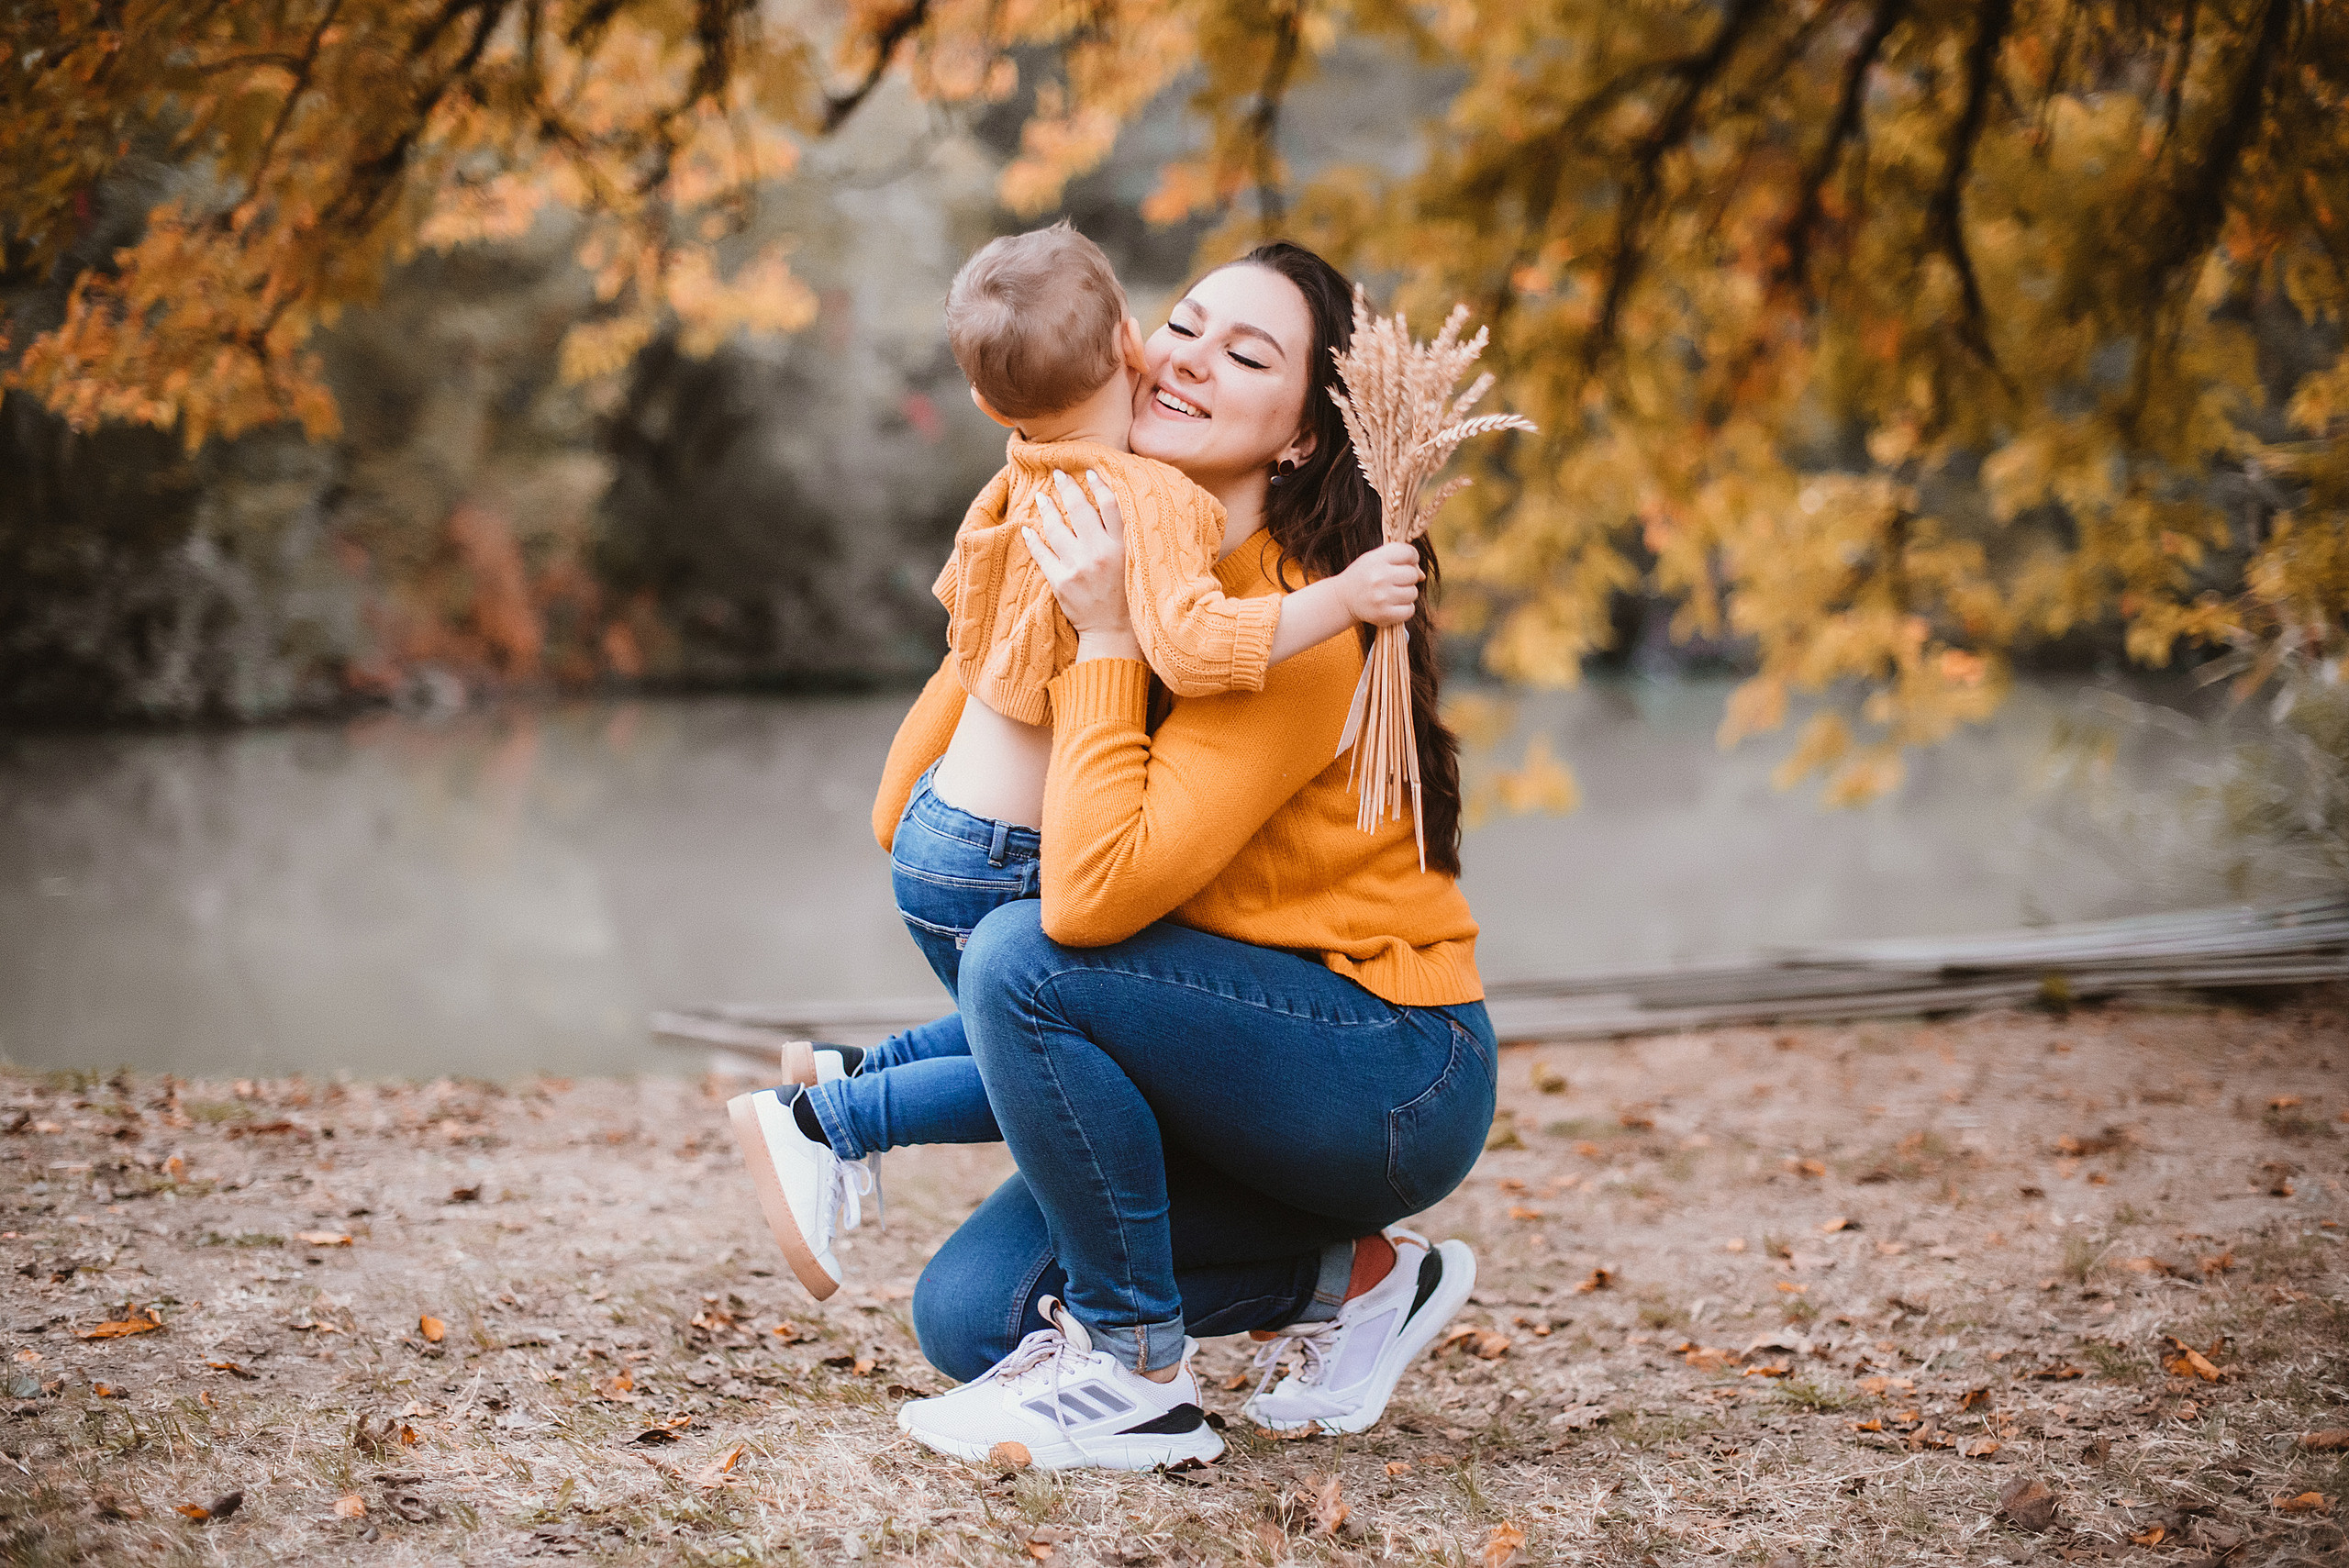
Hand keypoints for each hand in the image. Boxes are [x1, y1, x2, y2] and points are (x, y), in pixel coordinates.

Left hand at [1024, 469, 1137, 656]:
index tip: (1090, 472)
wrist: (1114, 634)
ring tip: (1042, 497)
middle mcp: (1099, 553)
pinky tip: (1027, 528)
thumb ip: (1126, 538)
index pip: (1110, 505)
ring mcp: (1078, 567)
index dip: (1099, 484)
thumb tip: (1114, 508)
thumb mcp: (1136, 564)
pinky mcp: (1061, 582)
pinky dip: (1033, 539)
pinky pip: (1042, 554)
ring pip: (1057, 528)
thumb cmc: (1129, 600)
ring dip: (1048, 509)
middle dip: (1068, 488)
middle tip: (1059, 474)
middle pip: (1081, 510)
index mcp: (1122, 547)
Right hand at [1335, 541, 1423, 627]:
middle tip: (1395, 582)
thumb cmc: (1363, 577)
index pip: (1409, 553)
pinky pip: (1410, 610)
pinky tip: (1393, 606)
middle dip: (1409, 578)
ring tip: (1392, 594)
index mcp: (1376, 559)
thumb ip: (1399, 560)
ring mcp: (1381, 597)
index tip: (1406, 564)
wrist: (1342, 599)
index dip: (1413, 558)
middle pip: (1413, 574)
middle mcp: (1379, 577)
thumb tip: (1422, 575)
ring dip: (1407, 594)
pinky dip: (1405, 609)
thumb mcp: (1375, 559)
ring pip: (1413, 593)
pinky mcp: (1384, 614)